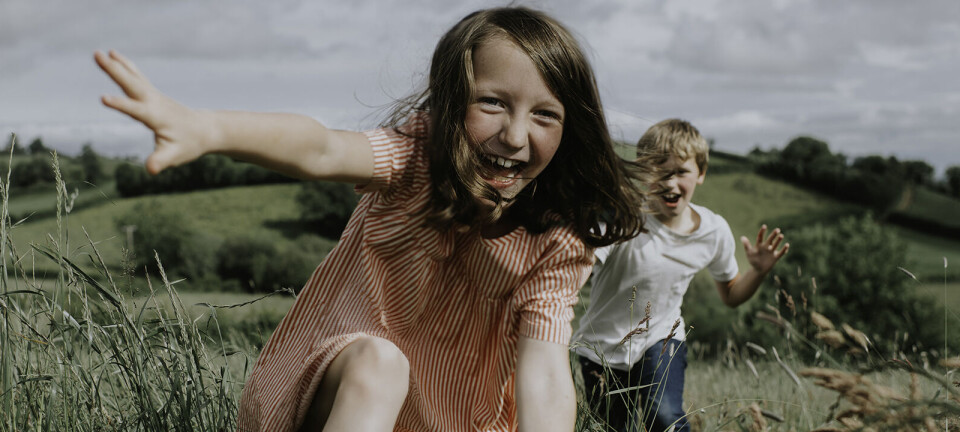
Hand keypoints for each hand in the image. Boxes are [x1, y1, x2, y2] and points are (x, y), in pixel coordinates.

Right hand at [95, 50, 213, 174]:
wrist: (205, 130)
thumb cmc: (189, 144)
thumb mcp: (175, 156)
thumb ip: (161, 161)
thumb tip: (151, 169)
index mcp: (156, 117)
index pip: (136, 110)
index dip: (120, 105)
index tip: (102, 98)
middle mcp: (154, 102)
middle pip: (132, 84)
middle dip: (114, 70)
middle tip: (97, 55)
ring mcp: (154, 96)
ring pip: (133, 77)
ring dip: (117, 64)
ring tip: (100, 52)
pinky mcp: (153, 95)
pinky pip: (137, 77)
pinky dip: (126, 66)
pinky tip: (115, 57)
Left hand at [741, 224, 788, 273]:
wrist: (758, 270)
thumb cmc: (753, 261)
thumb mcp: (749, 253)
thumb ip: (746, 246)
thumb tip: (742, 237)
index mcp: (759, 245)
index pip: (760, 237)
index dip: (762, 232)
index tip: (764, 226)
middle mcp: (766, 247)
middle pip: (770, 239)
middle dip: (773, 235)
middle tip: (777, 229)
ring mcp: (771, 252)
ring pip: (776, 245)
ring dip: (778, 240)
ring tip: (781, 235)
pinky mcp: (775, 257)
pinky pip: (781, 253)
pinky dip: (784, 249)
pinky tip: (787, 245)